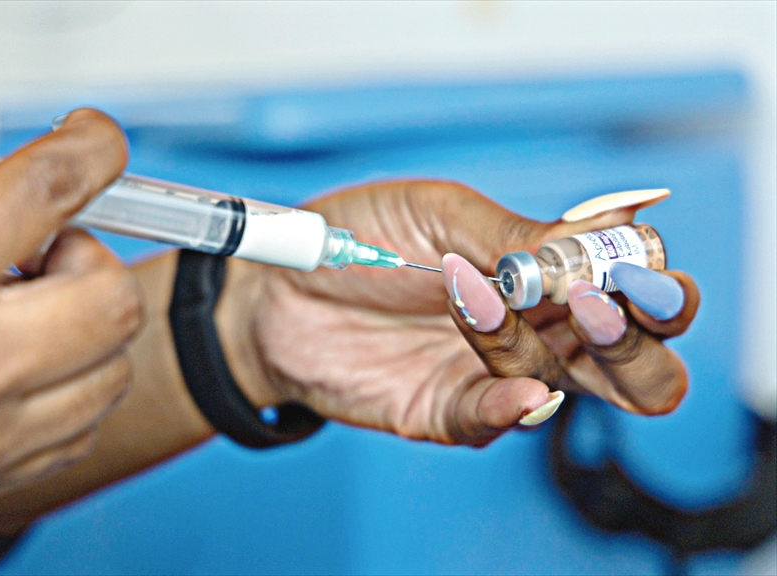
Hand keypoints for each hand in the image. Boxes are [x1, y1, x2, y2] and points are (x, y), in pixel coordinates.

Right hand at [0, 53, 139, 574]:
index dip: (90, 146)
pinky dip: (72, 385)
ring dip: (86, 320)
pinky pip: (77, 433)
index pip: (49, 191)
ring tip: (17, 306)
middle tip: (34, 242)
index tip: (88, 141)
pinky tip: (15, 362)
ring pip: (111, 369)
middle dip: (90, 248)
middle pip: (113, 293)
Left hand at [221, 181, 697, 446]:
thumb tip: (600, 243)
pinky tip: (521, 391)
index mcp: (547, 269)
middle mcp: (540, 327)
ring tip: (481, 305)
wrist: (276, 291)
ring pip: (582, 396)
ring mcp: (499, 374)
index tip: (625, 258)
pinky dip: (514, 407)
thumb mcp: (436, 215)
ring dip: (545, 349)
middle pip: (640, 357)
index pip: (637, 284)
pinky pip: (501, 421)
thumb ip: (514, 235)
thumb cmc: (357, 238)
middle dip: (643, 336)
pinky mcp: (451, 410)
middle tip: (604, 306)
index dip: (647, 276)